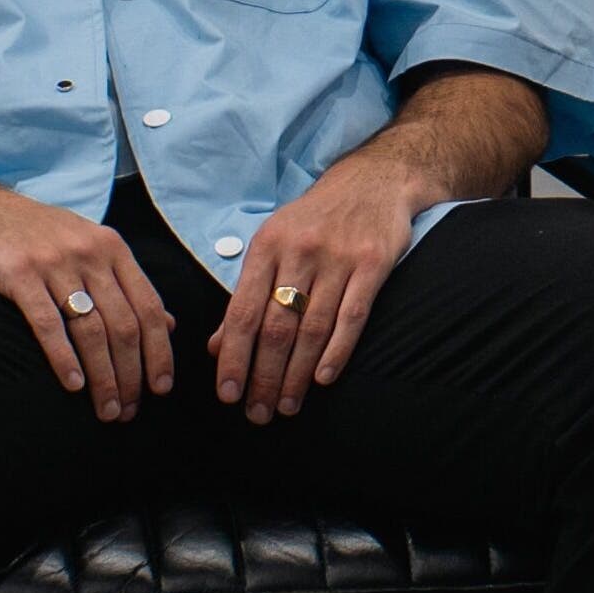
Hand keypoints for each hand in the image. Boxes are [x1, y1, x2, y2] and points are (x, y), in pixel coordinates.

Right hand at [0, 175, 173, 421]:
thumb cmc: (32, 232)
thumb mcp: (87, 246)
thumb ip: (125, 284)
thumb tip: (168, 324)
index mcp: (113, 248)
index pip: (149, 306)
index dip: (159, 351)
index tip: (162, 387)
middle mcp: (90, 253)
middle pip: (124, 324)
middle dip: (132, 374)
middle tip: (130, 410)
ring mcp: (54, 263)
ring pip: (92, 329)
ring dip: (104, 376)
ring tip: (107, 409)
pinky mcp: (18, 274)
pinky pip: (48, 324)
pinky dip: (64, 359)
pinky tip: (73, 386)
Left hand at [210, 148, 427, 423]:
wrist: (375, 179)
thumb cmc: (316, 219)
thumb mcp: (273, 243)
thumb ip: (246, 295)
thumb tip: (217, 348)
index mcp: (267, 245)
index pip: (242, 312)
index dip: (234, 358)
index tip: (227, 395)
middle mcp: (300, 250)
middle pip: (276, 326)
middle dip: (264, 376)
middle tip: (258, 413)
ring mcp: (338, 256)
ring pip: (312, 328)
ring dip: (298, 374)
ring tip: (288, 405)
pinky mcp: (373, 262)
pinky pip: (352, 316)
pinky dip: (337, 351)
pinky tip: (324, 379)